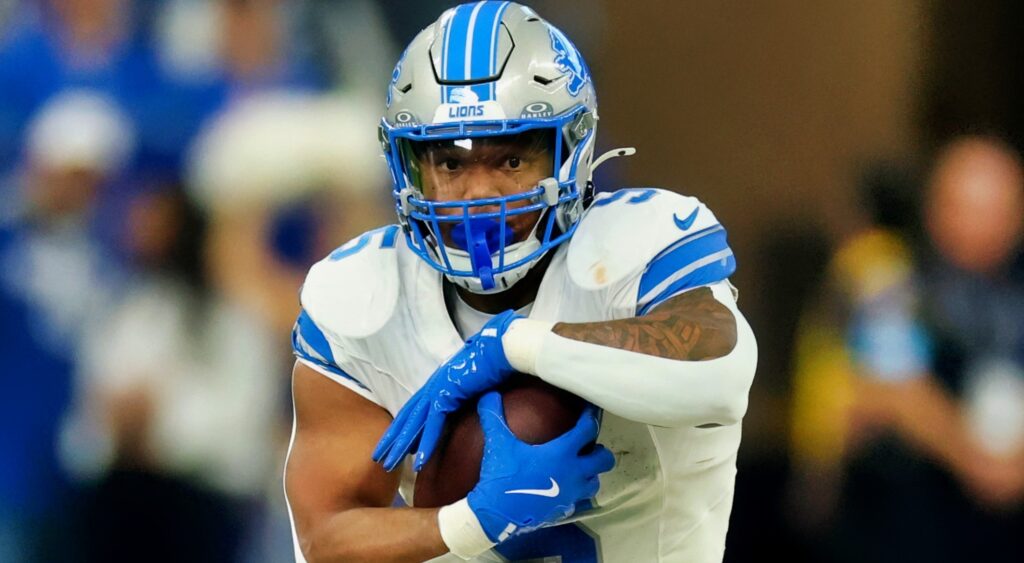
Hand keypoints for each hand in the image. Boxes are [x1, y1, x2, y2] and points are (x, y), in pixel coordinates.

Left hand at [373, 310, 521, 470]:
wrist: (504, 348)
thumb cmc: (496, 360)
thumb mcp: (478, 380)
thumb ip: (468, 391)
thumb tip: (470, 399)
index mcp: (440, 381)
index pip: (415, 408)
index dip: (403, 427)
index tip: (395, 444)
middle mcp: (435, 384)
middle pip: (408, 417)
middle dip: (392, 439)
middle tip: (379, 459)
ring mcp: (439, 388)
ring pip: (415, 423)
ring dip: (401, 446)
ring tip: (389, 465)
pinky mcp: (448, 393)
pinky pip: (434, 423)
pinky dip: (426, 443)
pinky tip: (418, 461)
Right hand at [467, 392, 614, 541]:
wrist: (497, 514)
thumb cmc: (502, 475)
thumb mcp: (498, 443)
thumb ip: (494, 416)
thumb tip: (488, 395)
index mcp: (562, 453)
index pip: (587, 429)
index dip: (590, 416)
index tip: (589, 409)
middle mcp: (573, 472)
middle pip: (603, 459)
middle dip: (599, 450)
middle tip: (586, 444)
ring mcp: (571, 493)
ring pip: (595, 481)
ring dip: (591, 473)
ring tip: (578, 466)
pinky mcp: (565, 509)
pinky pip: (579, 498)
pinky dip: (576, 491)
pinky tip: (564, 486)